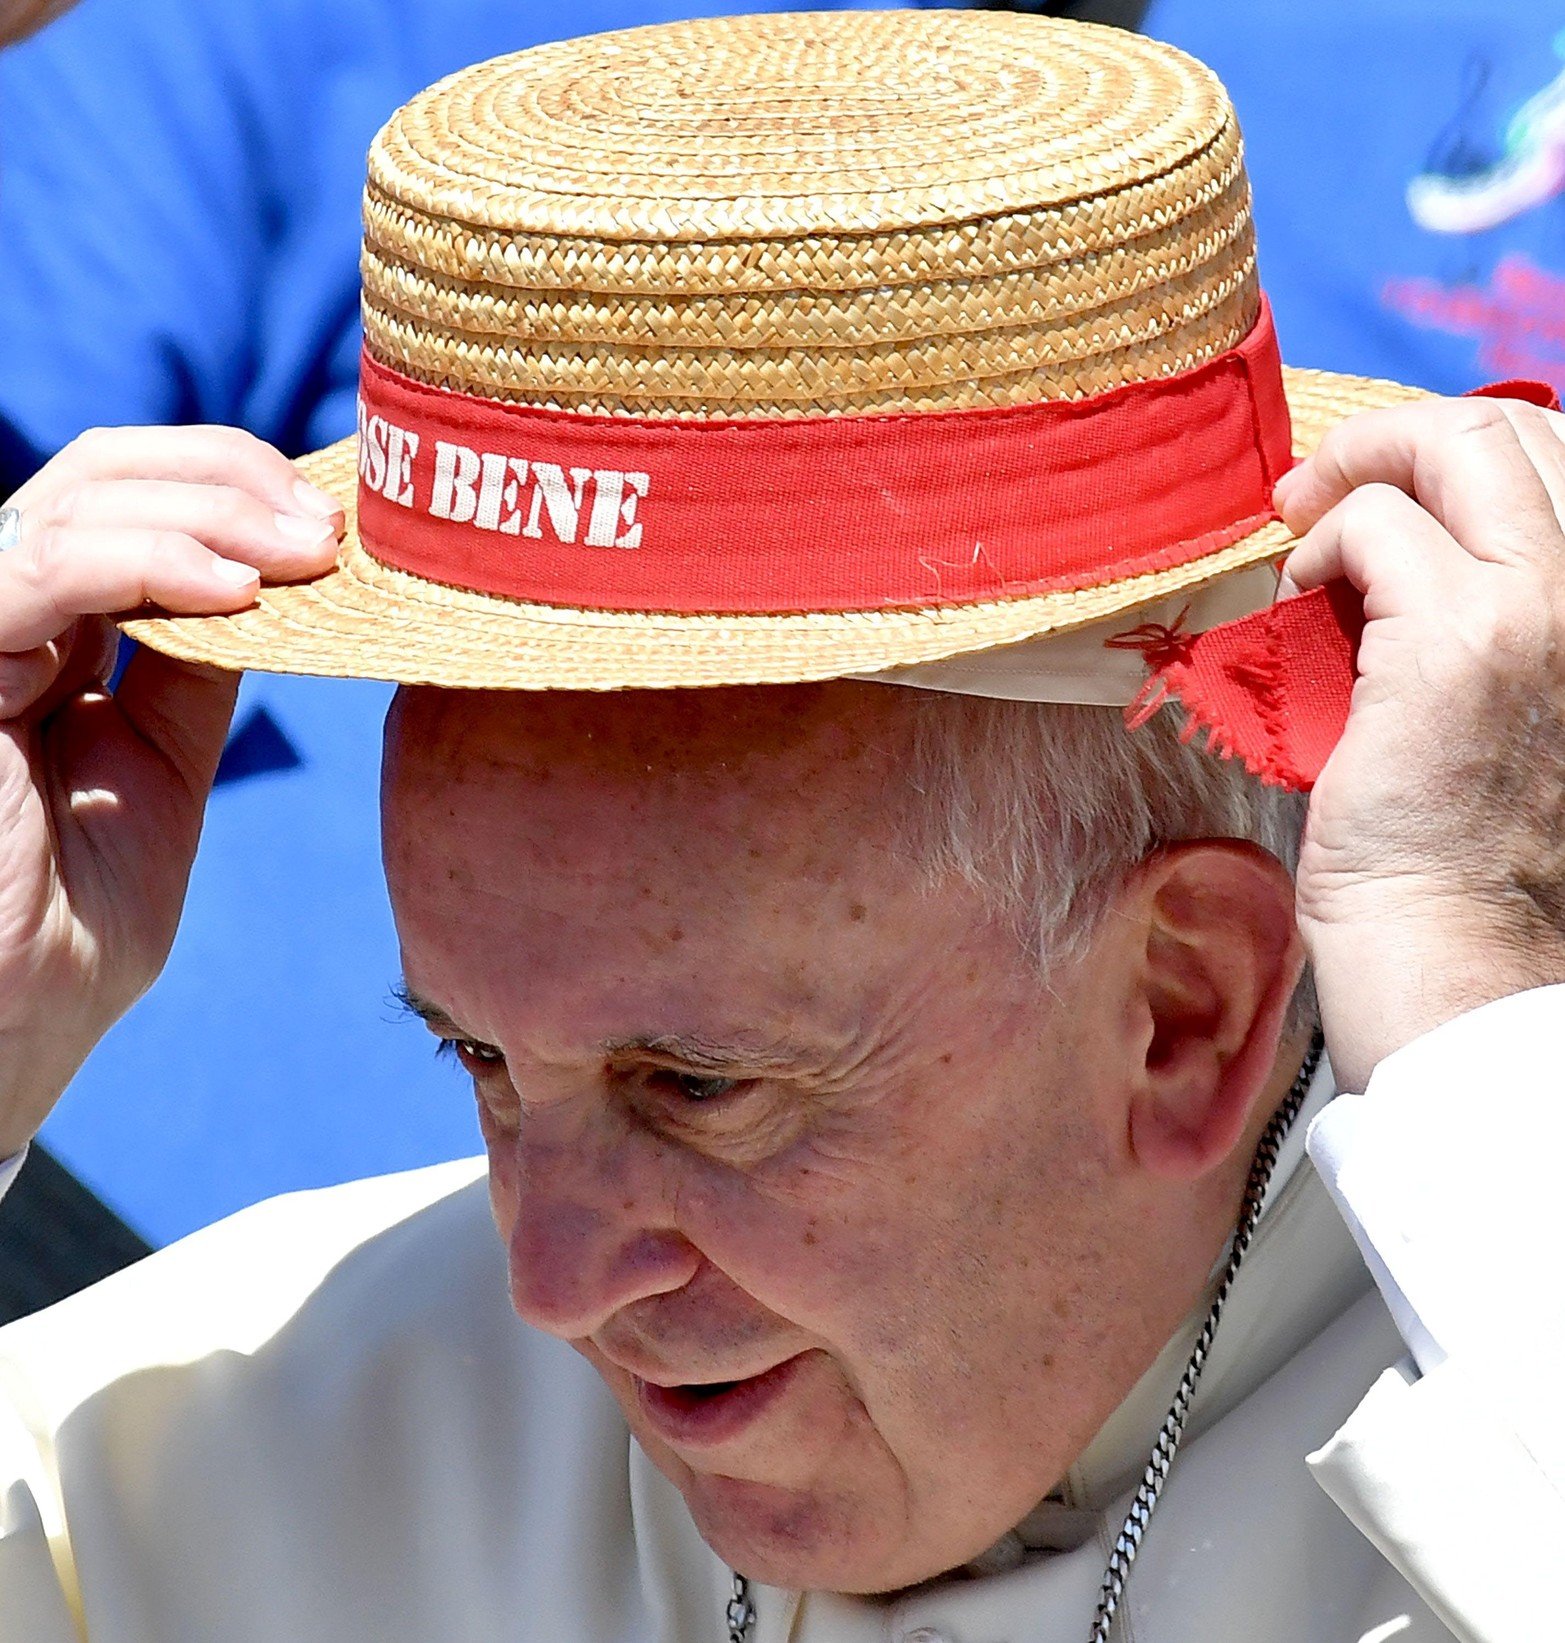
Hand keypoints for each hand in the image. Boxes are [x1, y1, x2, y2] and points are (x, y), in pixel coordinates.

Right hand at [0, 426, 342, 1156]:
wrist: (2, 1040)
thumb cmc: (71, 932)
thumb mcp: (158, 776)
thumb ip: (189, 675)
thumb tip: (268, 585)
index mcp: (46, 641)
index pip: (125, 502)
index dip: (229, 486)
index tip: (335, 525)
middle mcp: (0, 623)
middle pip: (102, 475)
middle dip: (232, 480)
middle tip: (331, 526)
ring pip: (75, 502)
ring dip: (210, 511)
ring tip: (306, 551)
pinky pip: (35, 573)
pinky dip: (141, 561)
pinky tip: (234, 592)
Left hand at [1277, 396, 1564, 1091]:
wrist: (1463, 961)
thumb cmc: (1469, 861)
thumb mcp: (1515, 716)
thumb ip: (1489, 627)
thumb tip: (1401, 562)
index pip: (1559, 463)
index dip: (1458, 456)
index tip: (1386, 486)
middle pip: (1520, 426)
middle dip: (1402, 433)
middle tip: (1322, 484)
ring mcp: (1546, 610)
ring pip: (1461, 445)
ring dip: (1357, 472)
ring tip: (1303, 531)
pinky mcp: (1459, 645)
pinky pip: (1377, 529)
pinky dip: (1323, 544)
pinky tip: (1296, 596)